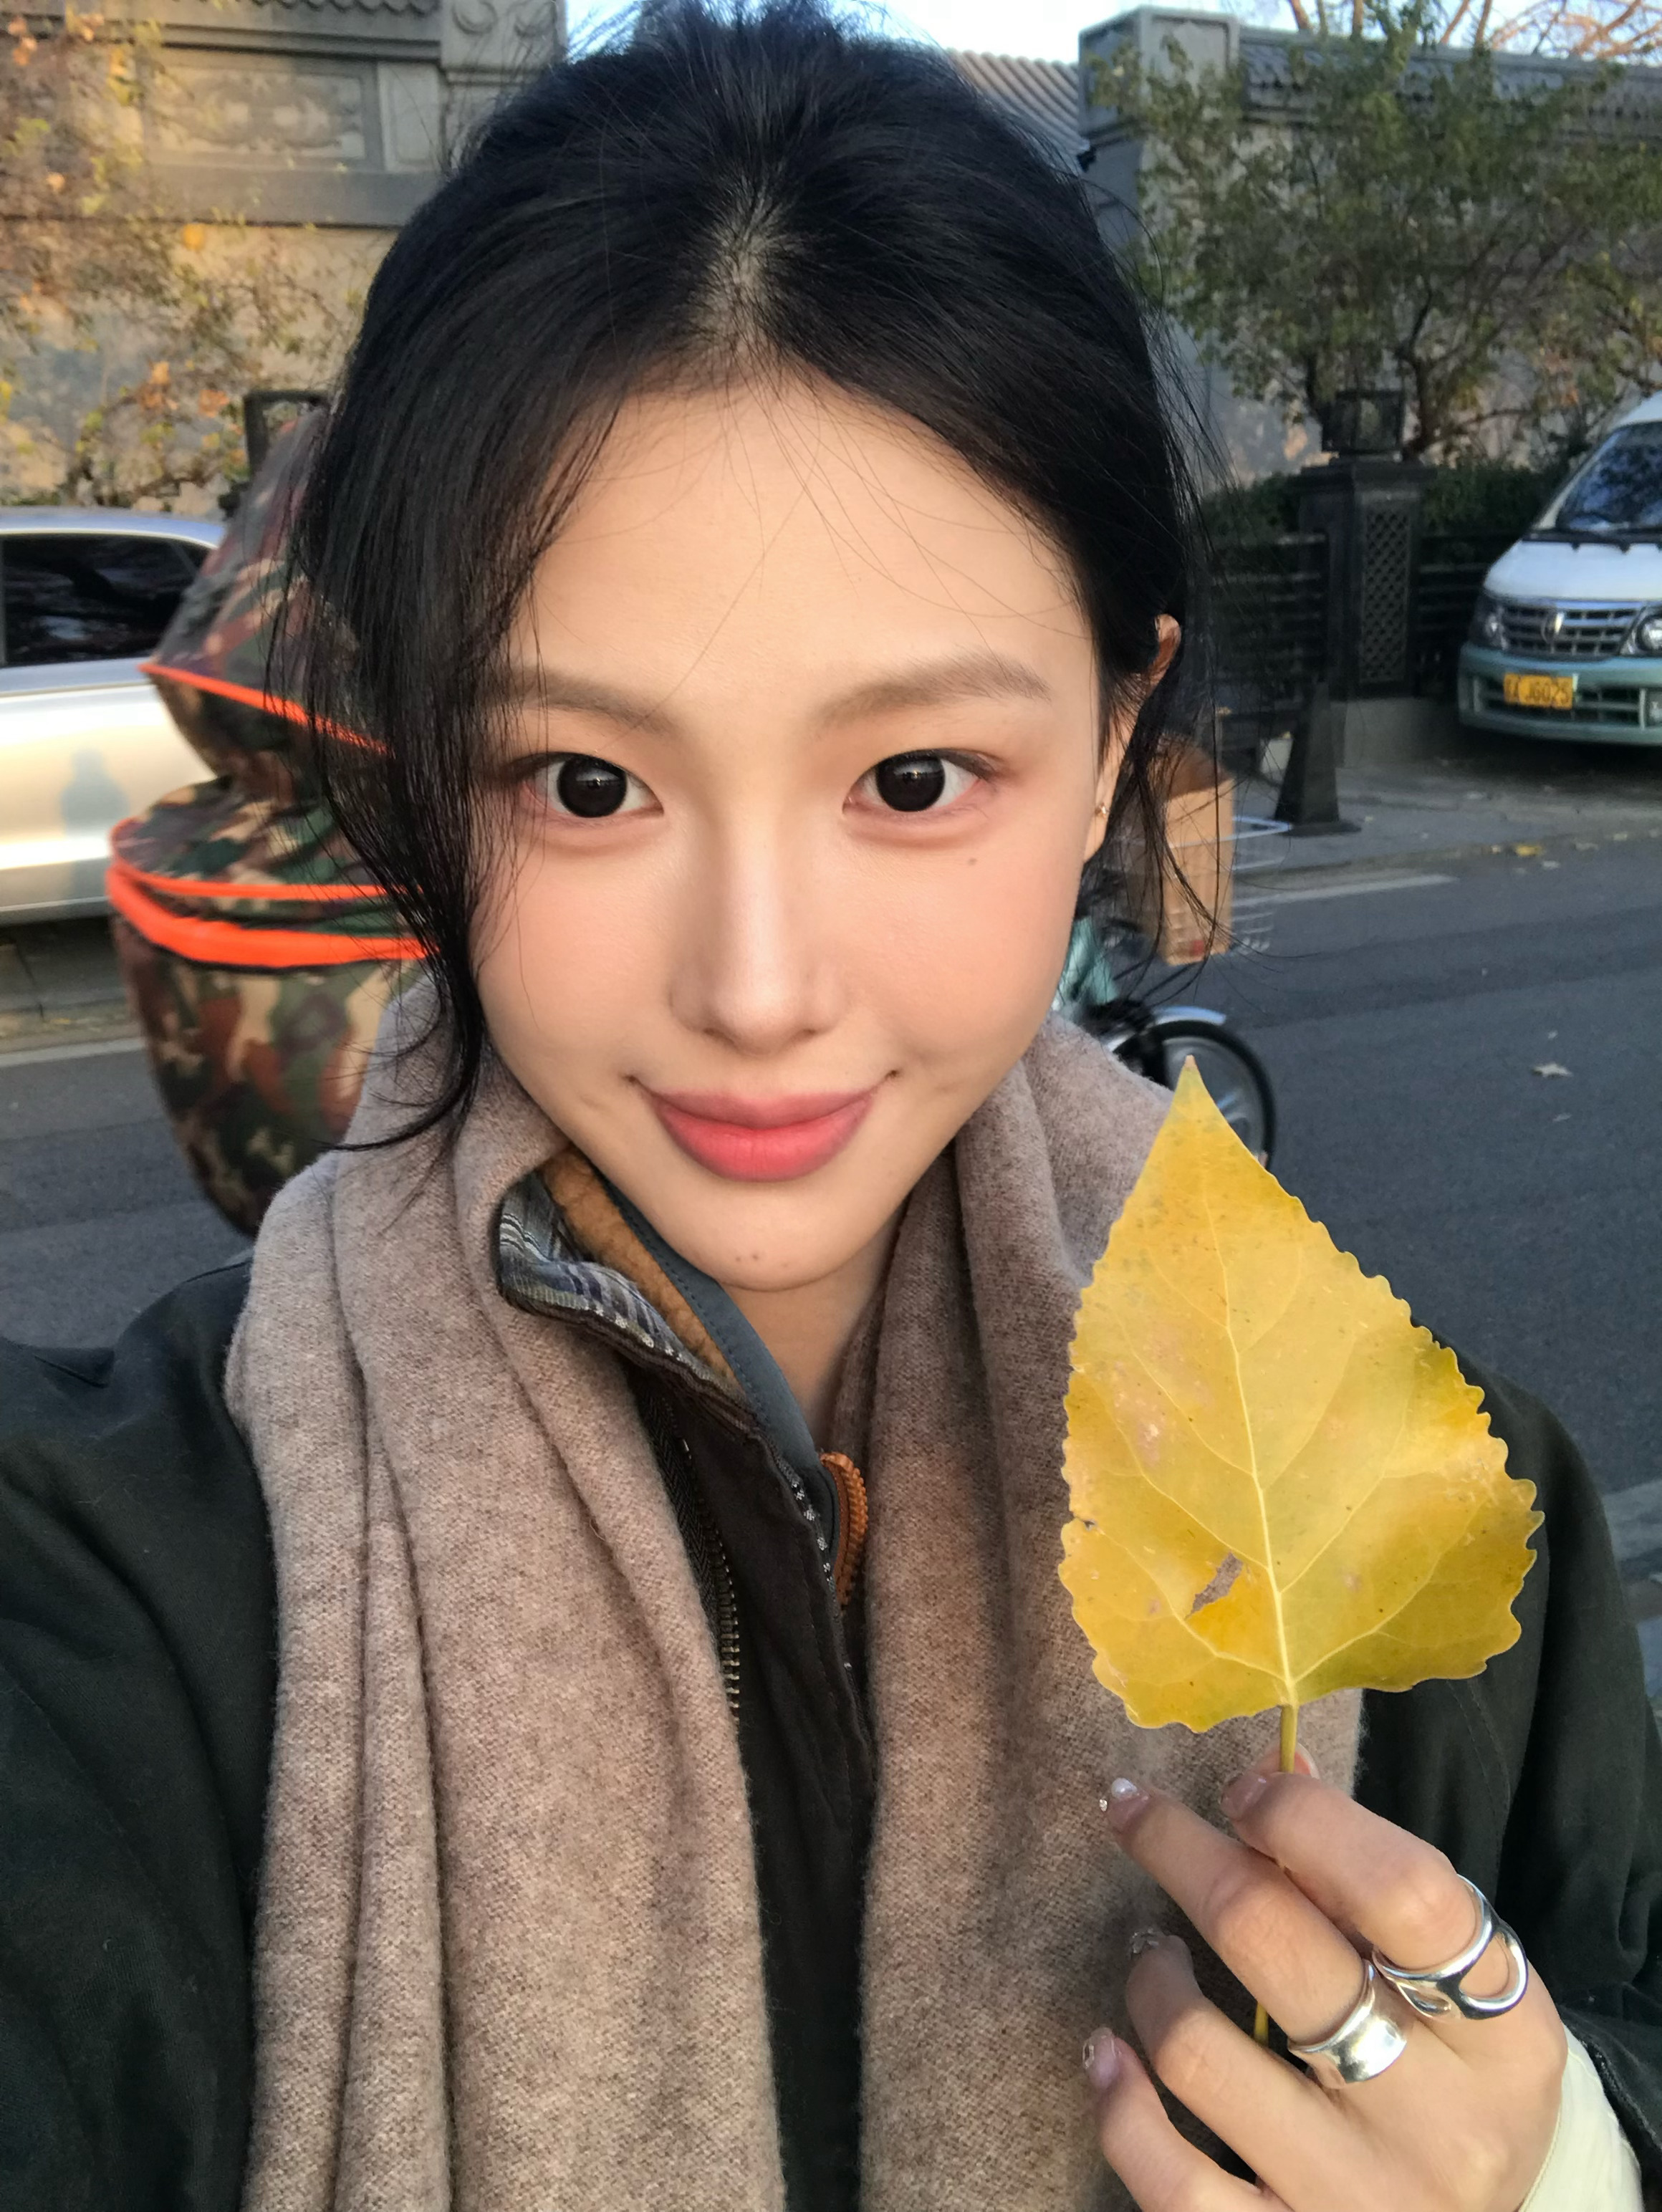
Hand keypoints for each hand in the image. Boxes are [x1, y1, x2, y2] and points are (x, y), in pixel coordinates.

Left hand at [1084, 1760, 1566, 2210]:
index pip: (1403, 1893)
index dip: (1304, 1819)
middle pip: (1275, 1946)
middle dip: (1183, 1852)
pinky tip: (1109, 2053)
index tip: (1241, 1789)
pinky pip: (1167, 2178)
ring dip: (1152, 1979)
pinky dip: (1118, 2103)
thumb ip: (1366, 1881)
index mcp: (1500, 2032)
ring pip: (1200, 2053)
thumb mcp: (1454, 1982)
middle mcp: (1437, 2122)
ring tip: (1153, 1954)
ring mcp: (1357, 2198)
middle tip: (1135, 1814)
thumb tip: (1269, 1774)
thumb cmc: (1456, 2074)